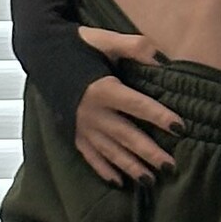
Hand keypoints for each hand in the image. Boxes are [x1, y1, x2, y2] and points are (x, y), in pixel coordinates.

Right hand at [74, 27, 184, 185]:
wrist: (40, 52)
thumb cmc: (77, 44)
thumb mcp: (105, 39)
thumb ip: (134, 47)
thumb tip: (162, 60)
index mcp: (103, 89)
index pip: (138, 105)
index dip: (160, 116)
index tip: (180, 128)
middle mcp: (92, 113)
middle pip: (126, 136)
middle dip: (149, 153)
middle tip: (170, 166)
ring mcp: (82, 127)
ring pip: (110, 151)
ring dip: (130, 167)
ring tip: (150, 180)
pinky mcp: (73, 133)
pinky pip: (90, 156)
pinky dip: (104, 170)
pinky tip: (119, 182)